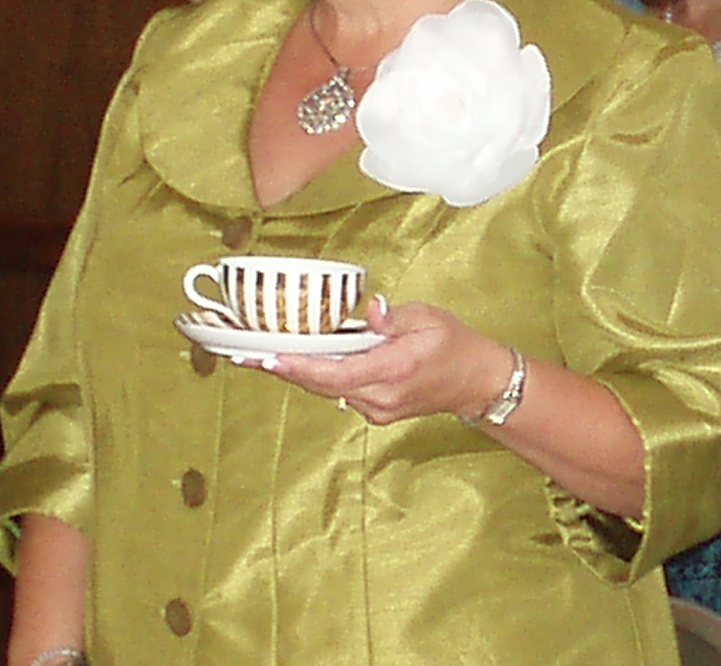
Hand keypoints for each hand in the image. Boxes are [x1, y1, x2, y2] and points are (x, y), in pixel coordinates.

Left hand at [256, 294, 510, 424]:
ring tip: (260, 355)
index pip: (337, 372)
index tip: (269, 357)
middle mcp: (381, 396)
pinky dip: (318, 376)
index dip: (300, 367)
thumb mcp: (428, 317)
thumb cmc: (453, 343)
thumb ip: (393, 317)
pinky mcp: (376, 411)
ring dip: (297, 373)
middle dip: (284, 369)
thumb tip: (369, 309)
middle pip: (322, 384)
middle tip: (245, 354)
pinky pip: (339, 392)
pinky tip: (297, 362)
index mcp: (394, 369)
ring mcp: (378, 408)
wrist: (476, 382)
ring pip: (328, 390)